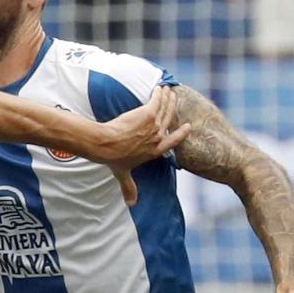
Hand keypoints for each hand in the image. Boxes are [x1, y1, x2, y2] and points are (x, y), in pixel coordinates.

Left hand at [91, 85, 189, 205]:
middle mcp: (157, 138)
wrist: (106, 144)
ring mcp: (154, 125)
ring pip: (164, 108)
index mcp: (155, 151)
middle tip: (174, 98)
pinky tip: (159, 87)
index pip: (173, 142)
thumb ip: (129, 188)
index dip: (180, 134)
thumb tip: (131, 204)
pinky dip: (159, 93)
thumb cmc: (113, 159)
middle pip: (169, 119)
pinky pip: (157, 101)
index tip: (188, 127)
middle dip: (172, 107)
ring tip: (167, 90)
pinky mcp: (147, 113)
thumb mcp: (123, 174)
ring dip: (167, 97)